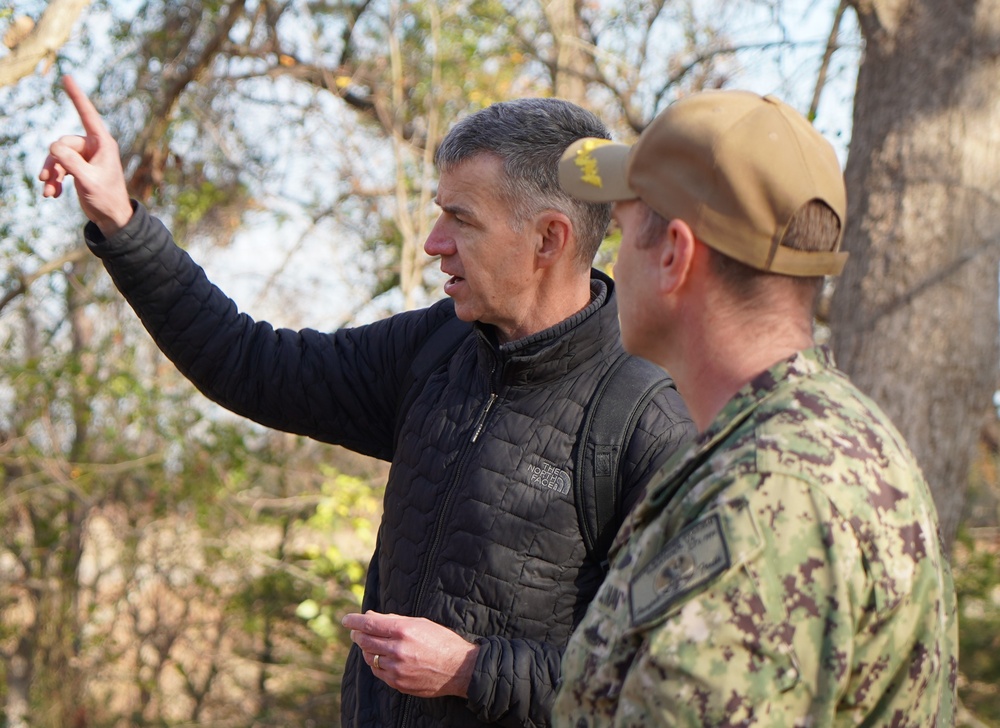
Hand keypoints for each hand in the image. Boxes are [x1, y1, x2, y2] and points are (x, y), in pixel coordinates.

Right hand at [39, 76, 133, 236]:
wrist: (111, 217)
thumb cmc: (106, 198)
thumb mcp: (88, 180)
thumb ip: (71, 163)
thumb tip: (53, 148)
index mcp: (103, 144)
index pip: (87, 115)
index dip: (77, 96)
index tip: (67, 77)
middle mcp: (94, 147)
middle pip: (62, 144)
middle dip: (53, 162)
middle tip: (47, 179)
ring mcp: (85, 157)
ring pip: (57, 156)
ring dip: (51, 174)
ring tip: (48, 191)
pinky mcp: (78, 168)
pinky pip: (59, 167)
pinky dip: (54, 180)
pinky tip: (51, 194)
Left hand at [343, 611, 478, 698]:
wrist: (459, 669)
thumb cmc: (441, 641)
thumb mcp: (420, 623)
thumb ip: (393, 620)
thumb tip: (370, 617)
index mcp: (403, 630)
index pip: (369, 624)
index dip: (354, 621)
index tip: (346, 620)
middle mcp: (397, 649)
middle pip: (365, 641)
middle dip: (357, 635)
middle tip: (355, 632)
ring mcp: (397, 669)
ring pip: (369, 658)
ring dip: (366, 650)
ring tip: (370, 644)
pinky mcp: (398, 683)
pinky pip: (379, 673)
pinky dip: (376, 664)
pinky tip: (380, 659)